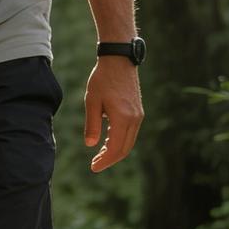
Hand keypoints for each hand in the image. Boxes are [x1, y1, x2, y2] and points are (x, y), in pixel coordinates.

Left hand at [83, 57, 143, 171]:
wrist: (119, 61)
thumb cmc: (102, 79)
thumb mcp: (91, 101)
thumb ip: (92, 124)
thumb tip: (90, 145)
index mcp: (123, 118)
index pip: (115, 148)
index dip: (105, 161)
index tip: (93, 168)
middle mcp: (134, 119)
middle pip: (124, 149)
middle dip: (110, 159)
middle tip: (95, 164)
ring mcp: (138, 116)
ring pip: (129, 142)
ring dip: (115, 151)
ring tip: (99, 155)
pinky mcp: (138, 112)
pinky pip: (130, 133)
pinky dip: (119, 141)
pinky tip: (107, 141)